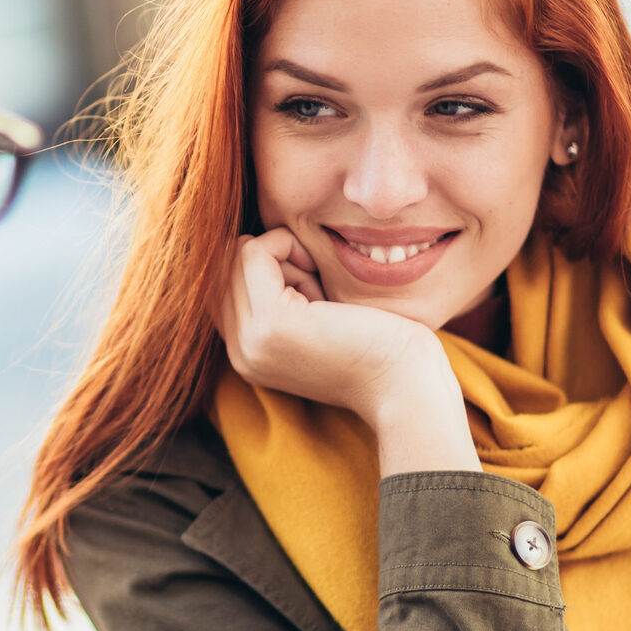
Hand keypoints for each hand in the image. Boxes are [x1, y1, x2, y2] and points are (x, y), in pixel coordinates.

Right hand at [216, 229, 478, 473]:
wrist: (405, 385)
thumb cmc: (377, 347)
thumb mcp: (316, 322)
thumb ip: (281, 296)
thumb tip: (254, 244)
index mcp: (248, 355)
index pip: (225, 287)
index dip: (267, 271)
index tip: (313, 283)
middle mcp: (240, 352)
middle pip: (226, 269)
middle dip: (273, 261)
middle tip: (318, 285)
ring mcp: (250, 340)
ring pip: (237, 257)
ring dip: (283, 257)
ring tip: (321, 291)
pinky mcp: (270, 322)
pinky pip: (254, 252)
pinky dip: (287, 247)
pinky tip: (321, 281)